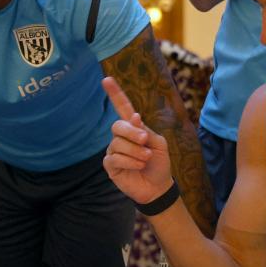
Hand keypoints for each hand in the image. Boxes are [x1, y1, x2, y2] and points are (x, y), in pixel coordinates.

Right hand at [101, 77, 171, 203]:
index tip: (107, 79)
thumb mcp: (159, 144)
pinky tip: (138, 166)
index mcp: (134, 127)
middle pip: (118, 125)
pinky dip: (130, 162)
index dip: (115, 94)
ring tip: (145, 160)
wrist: (158, 187)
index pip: (123, 108)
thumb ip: (146, 130)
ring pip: (118, 144)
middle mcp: (121, 137)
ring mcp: (114, 150)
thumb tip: (133, 117)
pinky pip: (115, 158)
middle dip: (133, 132)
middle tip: (146, 141)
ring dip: (136, 152)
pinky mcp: (110, 165)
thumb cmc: (159, 163)